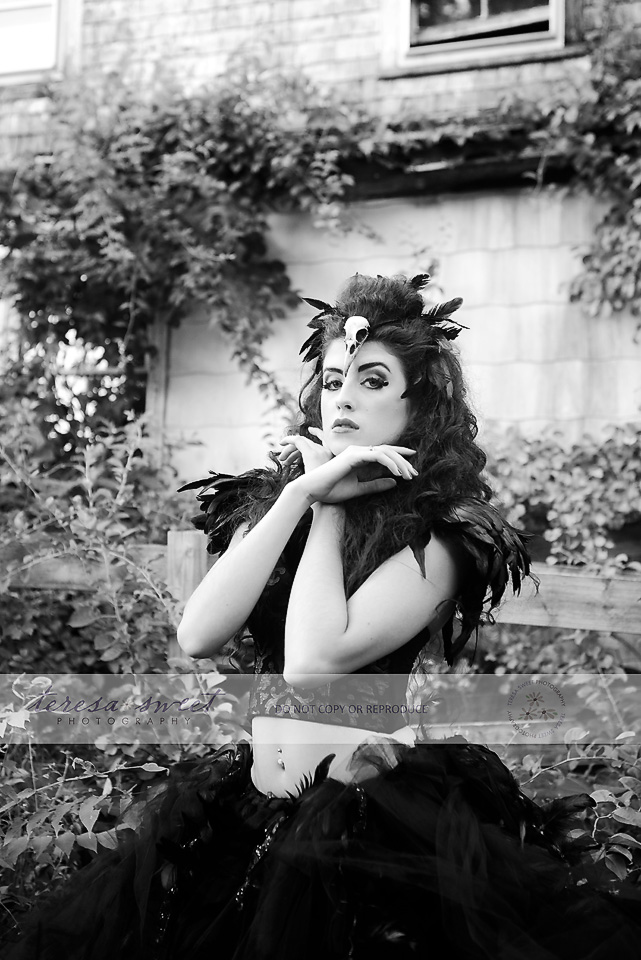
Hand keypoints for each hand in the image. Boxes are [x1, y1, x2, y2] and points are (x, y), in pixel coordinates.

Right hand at [279, 430, 416, 503]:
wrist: (313, 492)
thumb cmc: (331, 491)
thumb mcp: (359, 489)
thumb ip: (375, 485)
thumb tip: (394, 483)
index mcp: (358, 458)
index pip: (383, 453)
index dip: (399, 456)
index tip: (412, 464)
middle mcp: (358, 451)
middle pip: (387, 451)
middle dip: (403, 461)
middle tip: (415, 474)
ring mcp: (355, 452)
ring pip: (385, 451)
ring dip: (399, 463)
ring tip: (409, 475)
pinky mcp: (353, 456)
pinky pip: (377, 456)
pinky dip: (389, 463)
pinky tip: (398, 472)